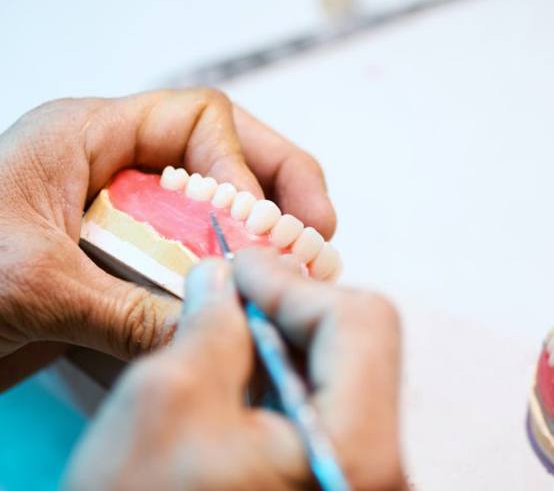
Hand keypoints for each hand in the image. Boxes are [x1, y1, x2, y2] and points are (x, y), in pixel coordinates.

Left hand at [0, 89, 335, 387]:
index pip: (197, 120)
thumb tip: (202, 328)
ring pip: (215, 200)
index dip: (239, 166)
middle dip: (278, 184)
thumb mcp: (32, 284)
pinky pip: (195, 249)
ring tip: (302, 258)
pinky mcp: (128, 253)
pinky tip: (251, 287)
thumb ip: (122, 308)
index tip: (258, 222)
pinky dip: (228, 266)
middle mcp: (118, 167)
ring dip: (263, 226)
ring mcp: (128, 211)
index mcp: (90, 136)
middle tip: (319, 225)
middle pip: (222, 150)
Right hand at [63, 249, 404, 490]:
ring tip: (228, 326)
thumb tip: (223, 276)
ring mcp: (358, 475)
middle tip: (232, 293)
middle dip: (290, 305)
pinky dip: (283, 368)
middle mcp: (377, 468)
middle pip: (359, 340)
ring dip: (283, 333)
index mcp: (354, 453)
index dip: (292, 282)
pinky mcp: (332, 477)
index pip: (358, 321)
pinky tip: (240, 369)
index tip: (238, 269)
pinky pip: (324, 398)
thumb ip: (210, 320)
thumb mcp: (167, 399)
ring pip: (341, 366)